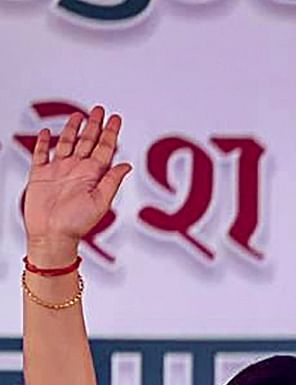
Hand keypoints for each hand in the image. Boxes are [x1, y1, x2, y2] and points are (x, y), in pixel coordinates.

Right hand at [23, 106, 130, 262]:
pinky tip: (48, 132)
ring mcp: (58, 170)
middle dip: (94, 125)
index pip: (105, 148)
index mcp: (93, 174)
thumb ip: (112, 181)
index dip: (110, 132)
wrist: (52, 234)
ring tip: (78, 115)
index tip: (116, 118)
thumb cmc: (77, 224)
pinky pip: (41, 154)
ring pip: (66, 143)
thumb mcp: (100, 201)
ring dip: (72, 129)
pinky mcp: (40, 175)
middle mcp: (76, 169)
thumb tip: (126, 165)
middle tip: (99, 110)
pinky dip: (44, 142)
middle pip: (87, 141)